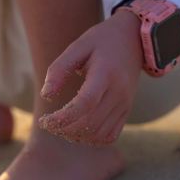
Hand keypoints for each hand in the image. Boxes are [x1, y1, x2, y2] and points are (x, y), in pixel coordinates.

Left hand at [38, 10, 141, 144]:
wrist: (135, 40)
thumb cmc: (101, 41)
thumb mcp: (77, 46)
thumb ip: (59, 69)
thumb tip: (46, 95)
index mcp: (106, 74)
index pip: (85, 104)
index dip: (63, 117)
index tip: (45, 120)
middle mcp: (118, 93)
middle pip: (90, 122)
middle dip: (64, 128)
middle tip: (47, 123)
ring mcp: (125, 104)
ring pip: (99, 133)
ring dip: (76, 136)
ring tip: (59, 126)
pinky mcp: (126, 111)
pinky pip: (110, 136)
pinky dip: (92, 139)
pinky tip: (77, 131)